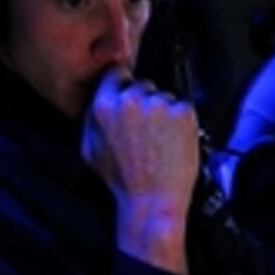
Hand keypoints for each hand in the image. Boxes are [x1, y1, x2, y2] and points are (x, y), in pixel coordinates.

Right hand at [82, 66, 199, 274]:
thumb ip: (92, 119)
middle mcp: (130, 100)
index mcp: (104, 107)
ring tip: (160, 142)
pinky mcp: (183, 111)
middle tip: (147, 130)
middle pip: (142, 85)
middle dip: (145, 102)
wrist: (153, 201)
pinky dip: (182, 122)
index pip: (115, 73)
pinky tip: (174, 143)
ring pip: (165, 97)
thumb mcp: (90, 150)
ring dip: (165, 113)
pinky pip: (184, 108)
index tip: (128, 91)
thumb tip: (97, 100)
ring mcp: (159, 104)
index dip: (123, 83)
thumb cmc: (123, 181)